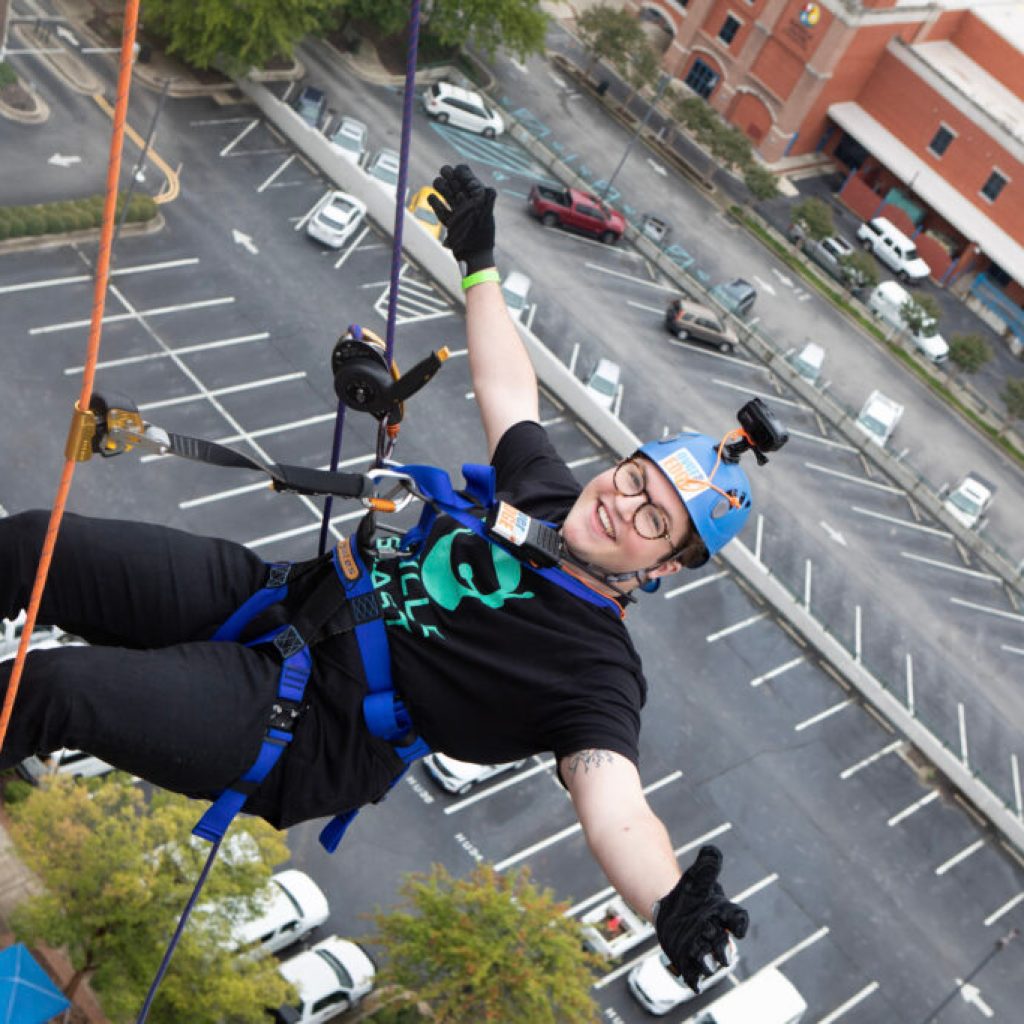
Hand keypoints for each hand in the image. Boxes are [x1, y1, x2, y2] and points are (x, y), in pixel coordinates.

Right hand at [428, 164, 495, 273]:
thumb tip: (490, 189)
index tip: (455, 170)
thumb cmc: (480, 236)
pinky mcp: (452, 224)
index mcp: (479, 199)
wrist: (474, 257)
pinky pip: (442, 211)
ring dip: (441, 187)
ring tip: (436, 184)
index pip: (469, 179)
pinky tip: (432, 198)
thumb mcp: (485, 217)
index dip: (462, 173)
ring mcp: (460, 214)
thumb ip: (488, 202)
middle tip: (443, 172)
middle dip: (449, 176)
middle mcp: (469, 205)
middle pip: (457, 185)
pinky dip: (436, 204)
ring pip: (448, 196)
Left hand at [654, 846, 748, 993]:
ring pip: (710, 961)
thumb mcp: (697, 878)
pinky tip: (692, 982)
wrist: (673, 909)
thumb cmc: (691, 894)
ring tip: (702, 960)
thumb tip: (711, 850)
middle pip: (724, 945)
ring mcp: (703, 948)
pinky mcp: (688, 960)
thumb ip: (706, 866)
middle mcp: (716, 934)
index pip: (737, 919)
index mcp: (723, 914)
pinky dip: (694, 978)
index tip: (737, 930)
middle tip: (720, 950)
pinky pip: (694, 972)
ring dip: (707, 963)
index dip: (739, 925)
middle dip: (722, 949)